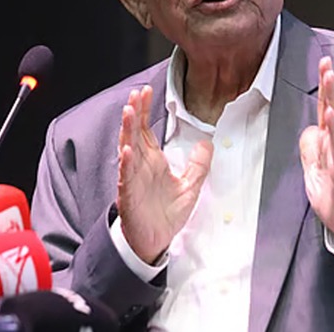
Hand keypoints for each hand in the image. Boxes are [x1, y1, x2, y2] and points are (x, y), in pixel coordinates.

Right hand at [117, 85, 212, 263]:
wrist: (154, 241)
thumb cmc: (166, 215)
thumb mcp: (190, 187)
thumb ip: (198, 166)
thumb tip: (207, 143)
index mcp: (153, 161)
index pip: (146, 130)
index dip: (146, 111)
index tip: (147, 92)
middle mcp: (140, 166)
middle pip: (135, 133)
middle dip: (135, 113)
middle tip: (136, 94)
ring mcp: (132, 179)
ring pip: (127, 150)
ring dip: (127, 131)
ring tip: (129, 112)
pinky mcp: (128, 195)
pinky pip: (126, 177)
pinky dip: (126, 163)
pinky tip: (127, 151)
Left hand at [299, 56, 333, 242]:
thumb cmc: (333, 193)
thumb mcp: (315, 165)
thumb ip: (312, 145)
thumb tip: (309, 130)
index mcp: (333, 141)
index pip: (330, 107)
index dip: (327, 86)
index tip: (325, 63)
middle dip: (332, 86)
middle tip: (328, 64)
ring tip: (330, 81)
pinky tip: (330, 118)